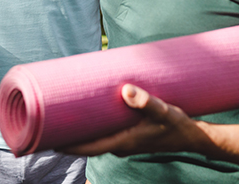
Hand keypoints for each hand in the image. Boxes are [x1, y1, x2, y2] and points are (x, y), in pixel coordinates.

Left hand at [63, 84, 206, 156]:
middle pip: (87, 144)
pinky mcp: (128, 136)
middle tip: (47, 124)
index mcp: (124, 142)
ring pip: (95, 138)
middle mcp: (120, 145)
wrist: (192, 136)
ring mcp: (124, 142)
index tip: (49, 140)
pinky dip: (93, 126)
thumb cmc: (177, 125)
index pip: (89, 147)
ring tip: (62, 116)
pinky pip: (104, 133)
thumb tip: (125, 90)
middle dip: (68, 137)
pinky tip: (88, 114)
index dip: (68, 145)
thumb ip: (146, 102)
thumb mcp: (164, 112)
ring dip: (80, 130)